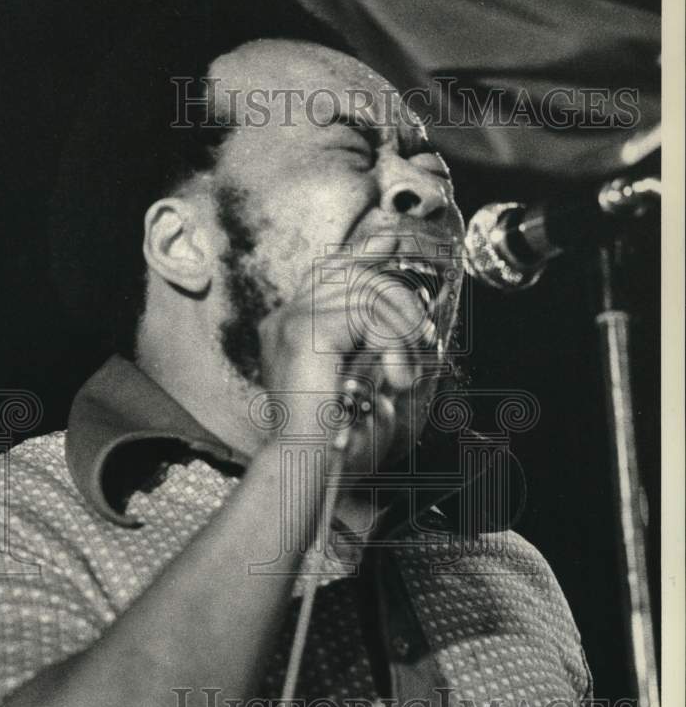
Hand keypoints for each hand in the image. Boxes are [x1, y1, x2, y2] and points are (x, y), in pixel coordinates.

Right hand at [258, 261, 433, 457]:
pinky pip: (368, 313)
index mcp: (288, 328)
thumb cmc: (335, 437)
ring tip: (407, 371)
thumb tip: (415, 306)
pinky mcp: (305, 331)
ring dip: (401, 330)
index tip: (390, 243)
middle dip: (397, 299)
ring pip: (367, 292)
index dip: (360, 254)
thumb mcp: (361, 378)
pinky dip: (393, 342)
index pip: (326, 272)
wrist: (309, 463)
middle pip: (352, 275)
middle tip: (422, 337)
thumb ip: (376, 341)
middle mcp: (284, 319)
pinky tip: (395, 375)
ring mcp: (291, 322)